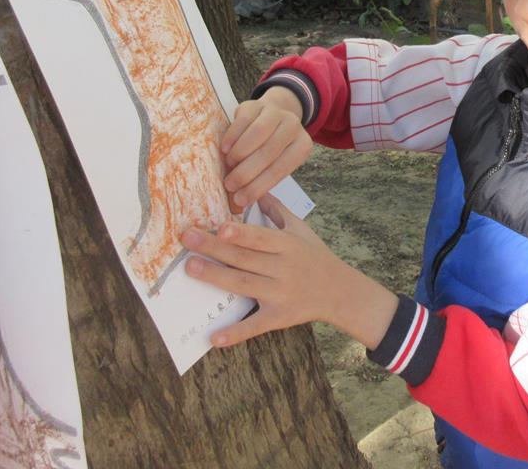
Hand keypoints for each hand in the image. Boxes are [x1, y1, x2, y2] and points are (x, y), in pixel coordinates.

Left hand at [181, 195, 397, 349]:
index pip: (260, 237)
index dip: (240, 233)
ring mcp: (280, 294)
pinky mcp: (279, 317)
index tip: (218, 226)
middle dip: (215, 248)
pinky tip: (214, 338)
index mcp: (287, 245)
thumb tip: (256, 188)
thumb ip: (277, 210)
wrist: (340, 291)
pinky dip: (236, 333)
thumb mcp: (301, 228)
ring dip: (216, 277)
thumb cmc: (315, 255)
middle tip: (187, 238)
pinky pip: (255, 325)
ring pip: (244, 285)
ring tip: (190, 268)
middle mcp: (284, 268)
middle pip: (245, 258)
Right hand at [221, 87, 312, 208]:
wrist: (272, 115)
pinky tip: (225, 150)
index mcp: (302, 146)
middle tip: (230, 186)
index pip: (280, 170)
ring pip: (257, 134)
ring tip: (228, 166)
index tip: (241, 200)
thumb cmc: (271, 148)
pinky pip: (243, 121)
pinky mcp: (256, 104)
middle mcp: (293, 127)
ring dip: (239, 154)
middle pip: (268, 153)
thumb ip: (262, 179)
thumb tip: (239, 203)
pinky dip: (232, 137)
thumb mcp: (276, 163)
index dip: (259, 186)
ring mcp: (276, 113)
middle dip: (247, 173)